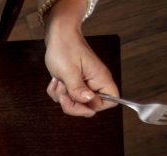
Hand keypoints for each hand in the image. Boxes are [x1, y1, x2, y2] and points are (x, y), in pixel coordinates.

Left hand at [43, 2, 117, 116]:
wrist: (58, 37)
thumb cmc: (66, 48)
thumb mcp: (69, 71)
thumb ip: (77, 89)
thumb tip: (88, 101)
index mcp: (100, 79)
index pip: (110, 102)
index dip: (94, 106)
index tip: (79, 100)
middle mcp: (94, 84)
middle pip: (88, 107)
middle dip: (72, 103)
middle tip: (63, 91)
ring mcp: (83, 85)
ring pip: (74, 103)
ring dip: (62, 96)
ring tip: (60, 81)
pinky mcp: (73, 84)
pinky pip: (65, 98)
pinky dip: (57, 92)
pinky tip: (56, 80)